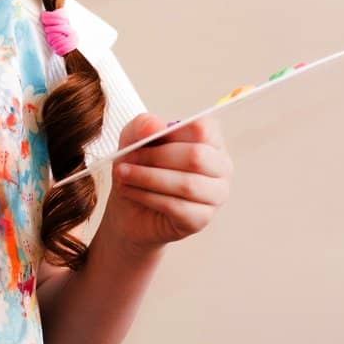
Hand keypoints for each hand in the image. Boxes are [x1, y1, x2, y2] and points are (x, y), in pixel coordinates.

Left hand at [100, 113, 232, 252]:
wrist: (128, 207)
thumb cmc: (139, 167)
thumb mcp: (132, 139)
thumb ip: (143, 125)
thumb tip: (155, 127)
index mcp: (210, 141)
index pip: (204, 128)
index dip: (170, 131)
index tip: (143, 138)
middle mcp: (220, 167)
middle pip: (196, 157)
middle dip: (154, 157)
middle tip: (125, 160)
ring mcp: (216, 195)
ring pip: (187, 184)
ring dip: (146, 178)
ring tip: (123, 176)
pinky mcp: (201, 218)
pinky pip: (178, 207)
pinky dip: (147, 197)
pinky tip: (130, 192)